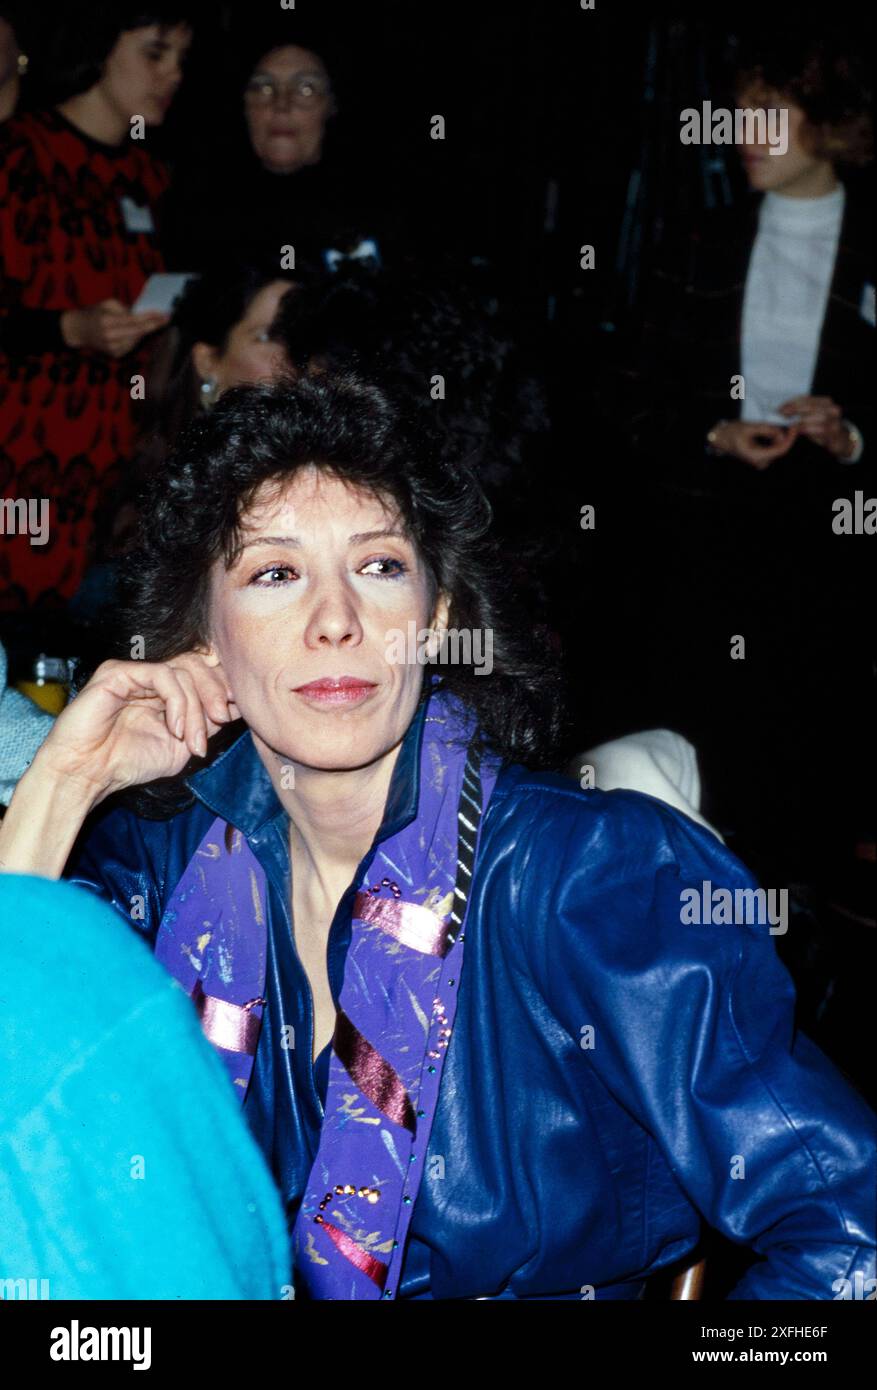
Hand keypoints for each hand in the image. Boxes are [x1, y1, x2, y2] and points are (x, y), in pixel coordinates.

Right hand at [32, 652, 239, 806]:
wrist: (88, 774)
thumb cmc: (129, 763)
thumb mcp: (182, 747)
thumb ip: (206, 723)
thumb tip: (236, 704)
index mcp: (168, 691)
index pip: (204, 672)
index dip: (224, 686)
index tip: (239, 710)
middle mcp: (153, 677)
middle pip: (198, 664)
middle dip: (216, 691)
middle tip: (222, 719)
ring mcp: (136, 672)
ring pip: (183, 670)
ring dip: (196, 707)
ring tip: (193, 740)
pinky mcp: (119, 671)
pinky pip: (162, 674)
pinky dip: (177, 701)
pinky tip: (174, 728)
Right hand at [60, 298, 169, 357]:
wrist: (79, 330)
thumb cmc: (94, 313)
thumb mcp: (106, 304)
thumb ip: (124, 308)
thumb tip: (141, 314)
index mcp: (107, 321)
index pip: (133, 320)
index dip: (150, 317)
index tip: (163, 314)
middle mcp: (110, 336)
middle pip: (138, 332)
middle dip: (154, 325)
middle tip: (166, 319)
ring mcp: (112, 348)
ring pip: (137, 340)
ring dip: (146, 331)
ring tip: (154, 323)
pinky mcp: (115, 355)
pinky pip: (132, 346)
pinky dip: (137, 338)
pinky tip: (138, 332)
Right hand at [706, 419, 798, 469]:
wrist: (721, 439)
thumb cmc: (732, 432)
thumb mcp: (750, 427)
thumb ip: (768, 429)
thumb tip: (783, 433)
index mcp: (756, 456)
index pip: (780, 450)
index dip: (790, 438)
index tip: (795, 427)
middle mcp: (760, 462)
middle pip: (780, 449)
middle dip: (785, 436)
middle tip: (787, 423)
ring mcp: (761, 462)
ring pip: (777, 448)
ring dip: (779, 437)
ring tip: (774, 426)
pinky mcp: (762, 459)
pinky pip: (773, 449)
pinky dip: (775, 440)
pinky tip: (771, 432)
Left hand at [778, 396, 854, 458]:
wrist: (840, 439)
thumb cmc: (823, 426)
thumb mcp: (813, 416)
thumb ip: (801, 411)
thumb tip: (782, 409)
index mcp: (826, 402)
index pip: (806, 399)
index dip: (791, 403)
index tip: (780, 408)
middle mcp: (832, 409)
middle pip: (809, 407)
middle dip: (793, 411)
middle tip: (781, 415)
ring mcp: (834, 420)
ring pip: (813, 418)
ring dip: (798, 421)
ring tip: (788, 424)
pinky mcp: (834, 433)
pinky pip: (818, 430)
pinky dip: (806, 429)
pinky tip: (798, 430)